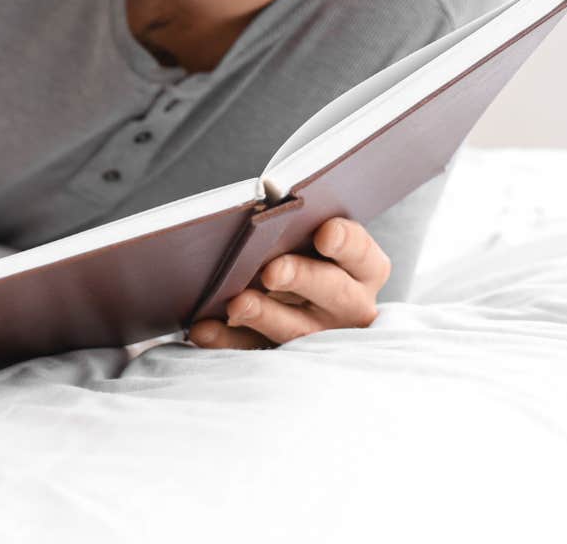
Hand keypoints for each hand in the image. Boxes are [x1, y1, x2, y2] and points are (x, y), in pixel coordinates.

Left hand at [187, 217, 388, 349]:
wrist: (295, 293)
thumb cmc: (302, 251)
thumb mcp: (310, 237)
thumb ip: (299, 227)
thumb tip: (267, 210)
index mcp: (363, 270)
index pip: (362, 255)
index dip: (346, 243)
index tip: (325, 233)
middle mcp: (349, 305)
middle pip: (332, 291)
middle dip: (301, 278)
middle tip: (272, 271)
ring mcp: (318, 335)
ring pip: (295, 329)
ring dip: (264, 315)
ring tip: (236, 303)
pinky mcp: (282, 356)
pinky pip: (253, 350)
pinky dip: (226, 339)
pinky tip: (203, 328)